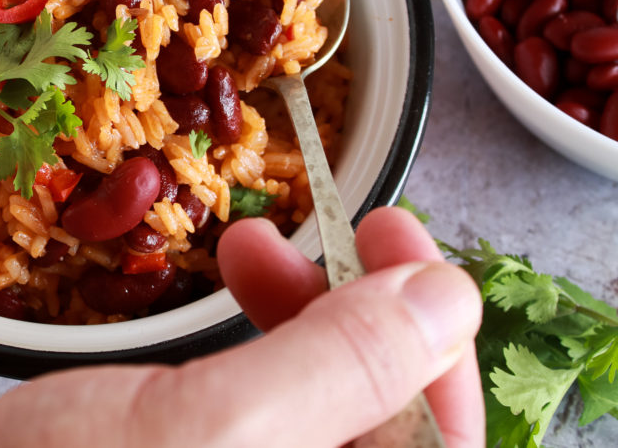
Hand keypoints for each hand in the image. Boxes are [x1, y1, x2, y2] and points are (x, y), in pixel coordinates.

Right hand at [0, 207, 483, 447]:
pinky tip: (231, 304)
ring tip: (250, 248)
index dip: (433, 327)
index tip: (398, 236)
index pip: (445, 437)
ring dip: (305, 317)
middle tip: (330, 230)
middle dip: (360, 311)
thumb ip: (342, 368)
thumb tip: (447, 298)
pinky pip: (272, 413)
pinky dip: (262, 347)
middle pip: (390, 419)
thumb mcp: (211, 429)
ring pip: (326, 407)